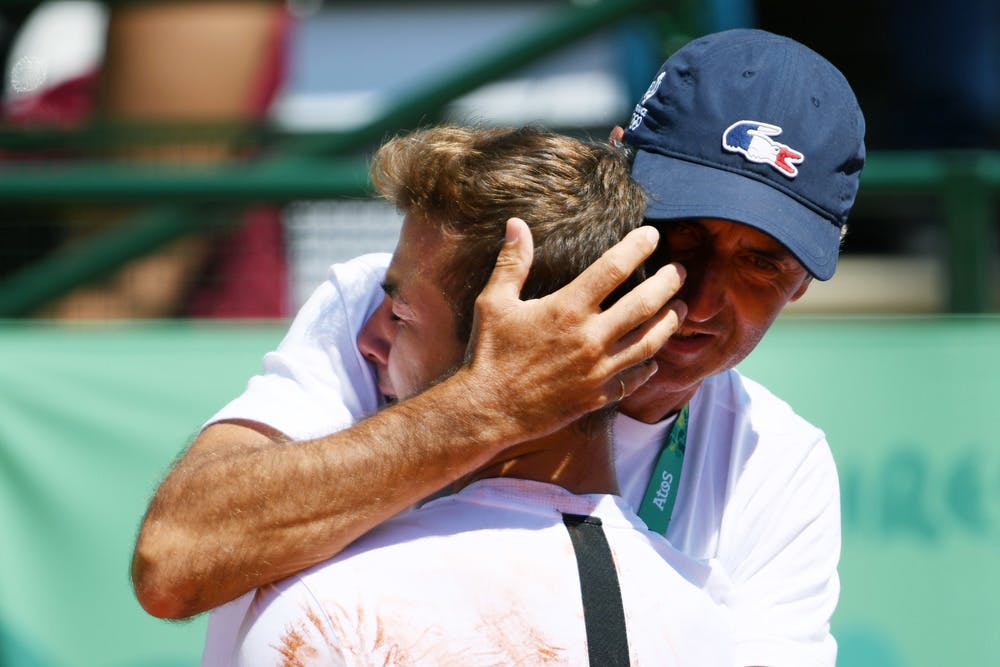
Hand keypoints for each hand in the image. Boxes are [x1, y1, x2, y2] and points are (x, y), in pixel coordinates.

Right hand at [461, 217, 685, 439]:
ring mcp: (598, 369)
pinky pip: (635, 378)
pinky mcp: (598, 396)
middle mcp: (590, 337)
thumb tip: (517, 224)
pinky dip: (650, 367)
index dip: (637, 247)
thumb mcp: (494, 302)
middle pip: (644, 303)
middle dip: (667, 283)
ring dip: (670, 322)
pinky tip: (655, 358)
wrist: (488, 410)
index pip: (614, 268)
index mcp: (567, 308)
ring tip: (681, 308)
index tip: (652, 235)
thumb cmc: (489, 353)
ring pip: (650, 342)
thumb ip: (512, 262)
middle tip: (679, 271)